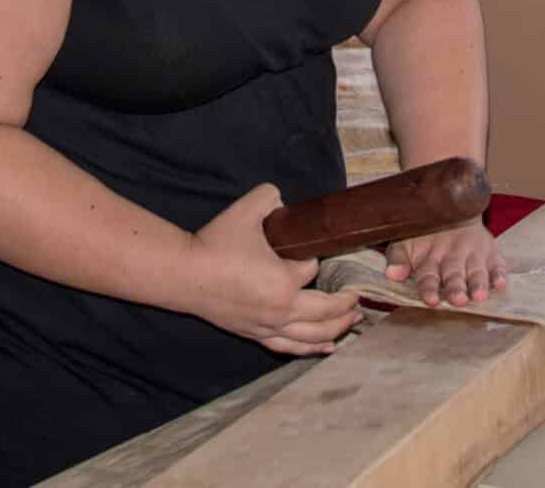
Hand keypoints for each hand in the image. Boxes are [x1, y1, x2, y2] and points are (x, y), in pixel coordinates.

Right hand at [179, 183, 360, 355]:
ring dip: (336, 329)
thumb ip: (271, 197)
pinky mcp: (254, 334)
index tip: (311, 249)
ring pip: (311, 336)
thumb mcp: (246, 209)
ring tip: (354, 322)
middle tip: (360, 296)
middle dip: (346, 304)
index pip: (312, 269)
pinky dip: (311, 348)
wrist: (184, 274)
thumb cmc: (215, 244)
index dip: (315, 258)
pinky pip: (289, 347)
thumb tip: (281, 199)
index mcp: (284, 282)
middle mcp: (281, 310)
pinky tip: (326, 347)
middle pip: (324, 311)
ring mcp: (268, 326)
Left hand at [385, 220, 507, 307]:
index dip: (429, 287)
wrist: (454, 207)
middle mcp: (452, 254)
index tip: (430, 300)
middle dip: (455, 287)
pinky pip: (498, 262)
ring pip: (476, 269)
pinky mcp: (491, 250)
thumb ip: (398, 259)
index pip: (427, 274)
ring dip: (478, 282)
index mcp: (429, 256)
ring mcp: (473, 252)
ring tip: (479, 295)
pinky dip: (500, 273)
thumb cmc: (425, 233)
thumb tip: (391, 274)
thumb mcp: (405, 242)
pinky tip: (500, 283)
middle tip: (458, 300)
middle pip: (453, 273)